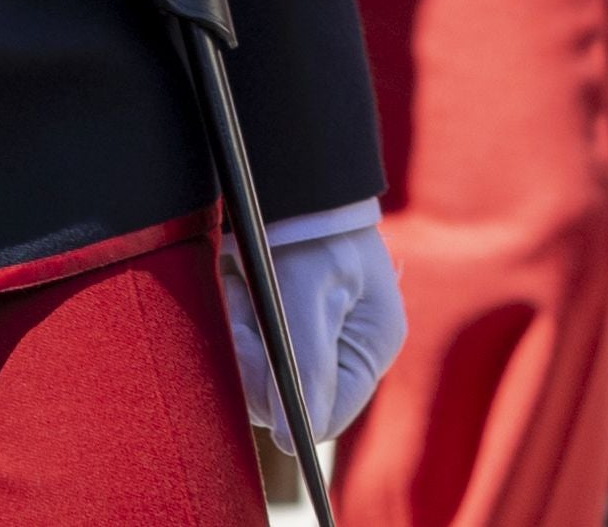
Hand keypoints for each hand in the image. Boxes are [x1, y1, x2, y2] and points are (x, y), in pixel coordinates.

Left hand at [218, 211, 404, 451]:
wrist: (281, 166)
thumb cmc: (305, 224)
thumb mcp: (308, 293)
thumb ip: (306, 366)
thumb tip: (295, 442)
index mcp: (370, 344)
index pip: (326, 414)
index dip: (282, 399)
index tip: (252, 352)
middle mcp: (345, 345)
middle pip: (288, 393)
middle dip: (256, 358)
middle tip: (240, 311)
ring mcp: (315, 331)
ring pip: (262, 369)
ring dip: (242, 332)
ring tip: (240, 285)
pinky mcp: (283, 314)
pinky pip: (250, 340)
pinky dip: (237, 314)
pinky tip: (237, 280)